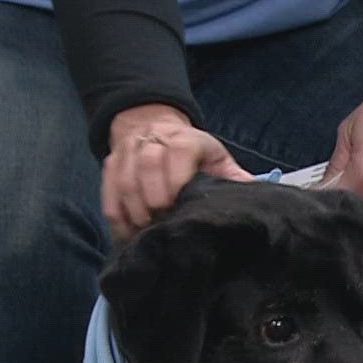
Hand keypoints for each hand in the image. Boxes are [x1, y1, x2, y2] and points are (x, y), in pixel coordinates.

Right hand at [103, 104, 249, 238]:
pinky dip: (116, 215)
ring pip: (124, 180)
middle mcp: (154, 140)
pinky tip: (127, 234)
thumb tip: (254, 195)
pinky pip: (108, 191)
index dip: (175, 179)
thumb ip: (233, 176)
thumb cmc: (194, 152)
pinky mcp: (111, 164)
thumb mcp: (217, 158)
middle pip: (147, 165)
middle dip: (152, 198)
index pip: (178, 152)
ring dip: (133, 209)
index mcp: (186, 139)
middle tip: (161, 223)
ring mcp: (129, 151)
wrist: (156, 128)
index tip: (176, 205)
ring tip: (145, 232)